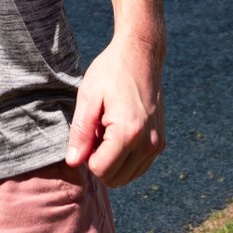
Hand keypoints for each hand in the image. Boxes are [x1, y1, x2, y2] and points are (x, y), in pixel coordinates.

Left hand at [65, 34, 164, 187]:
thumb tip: (73, 162)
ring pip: (126, 177)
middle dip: (99, 159)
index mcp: (128, 133)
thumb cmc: (111, 71)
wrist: (141, 54)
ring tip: (107, 128)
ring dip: (112, 160)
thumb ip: (80, 132)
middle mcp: (148, 144)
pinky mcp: (160, 143)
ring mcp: (157, 145)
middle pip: (114, 178)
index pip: (100, 170)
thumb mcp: (88, 96)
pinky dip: (124, 157)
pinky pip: (137, 167)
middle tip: (97, 128)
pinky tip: (118, 131)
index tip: (88, 129)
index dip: (86, 155)